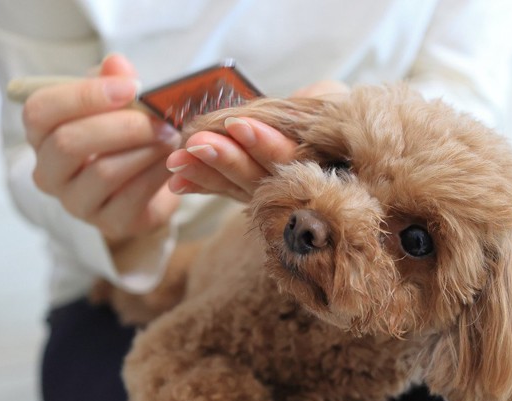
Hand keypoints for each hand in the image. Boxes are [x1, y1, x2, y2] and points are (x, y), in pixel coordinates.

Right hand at [24, 54, 180, 244]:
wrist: (147, 187)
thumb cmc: (125, 138)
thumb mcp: (118, 104)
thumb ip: (114, 82)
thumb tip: (117, 63)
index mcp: (42, 135)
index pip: (42, 111)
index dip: (85, 96)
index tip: (132, 88)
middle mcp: (49, 172)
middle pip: (70, 143)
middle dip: (123, 126)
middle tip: (161, 117)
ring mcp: (76, 203)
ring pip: (104, 172)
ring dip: (145, 149)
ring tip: (172, 135)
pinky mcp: (110, 223)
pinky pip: (133, 196)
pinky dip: (159, 173)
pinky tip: (176, 159)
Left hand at [166, 80, 348, 200]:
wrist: (325, 123)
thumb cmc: (332, 107)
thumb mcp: (335, 100)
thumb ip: (323, 106)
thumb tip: (305, 108)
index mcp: (320, 164)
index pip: (292, 159)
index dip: (266, 145)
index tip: (239, 125)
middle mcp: (295, 185)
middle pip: (259, 178)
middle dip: (227, 159)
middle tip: (198, 143)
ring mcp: (269, 190)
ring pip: (237, 185)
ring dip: (206, 172)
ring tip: (177, 160)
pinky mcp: (247, 188)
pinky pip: (223, 189)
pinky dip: (201, 183)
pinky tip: (177, 182)